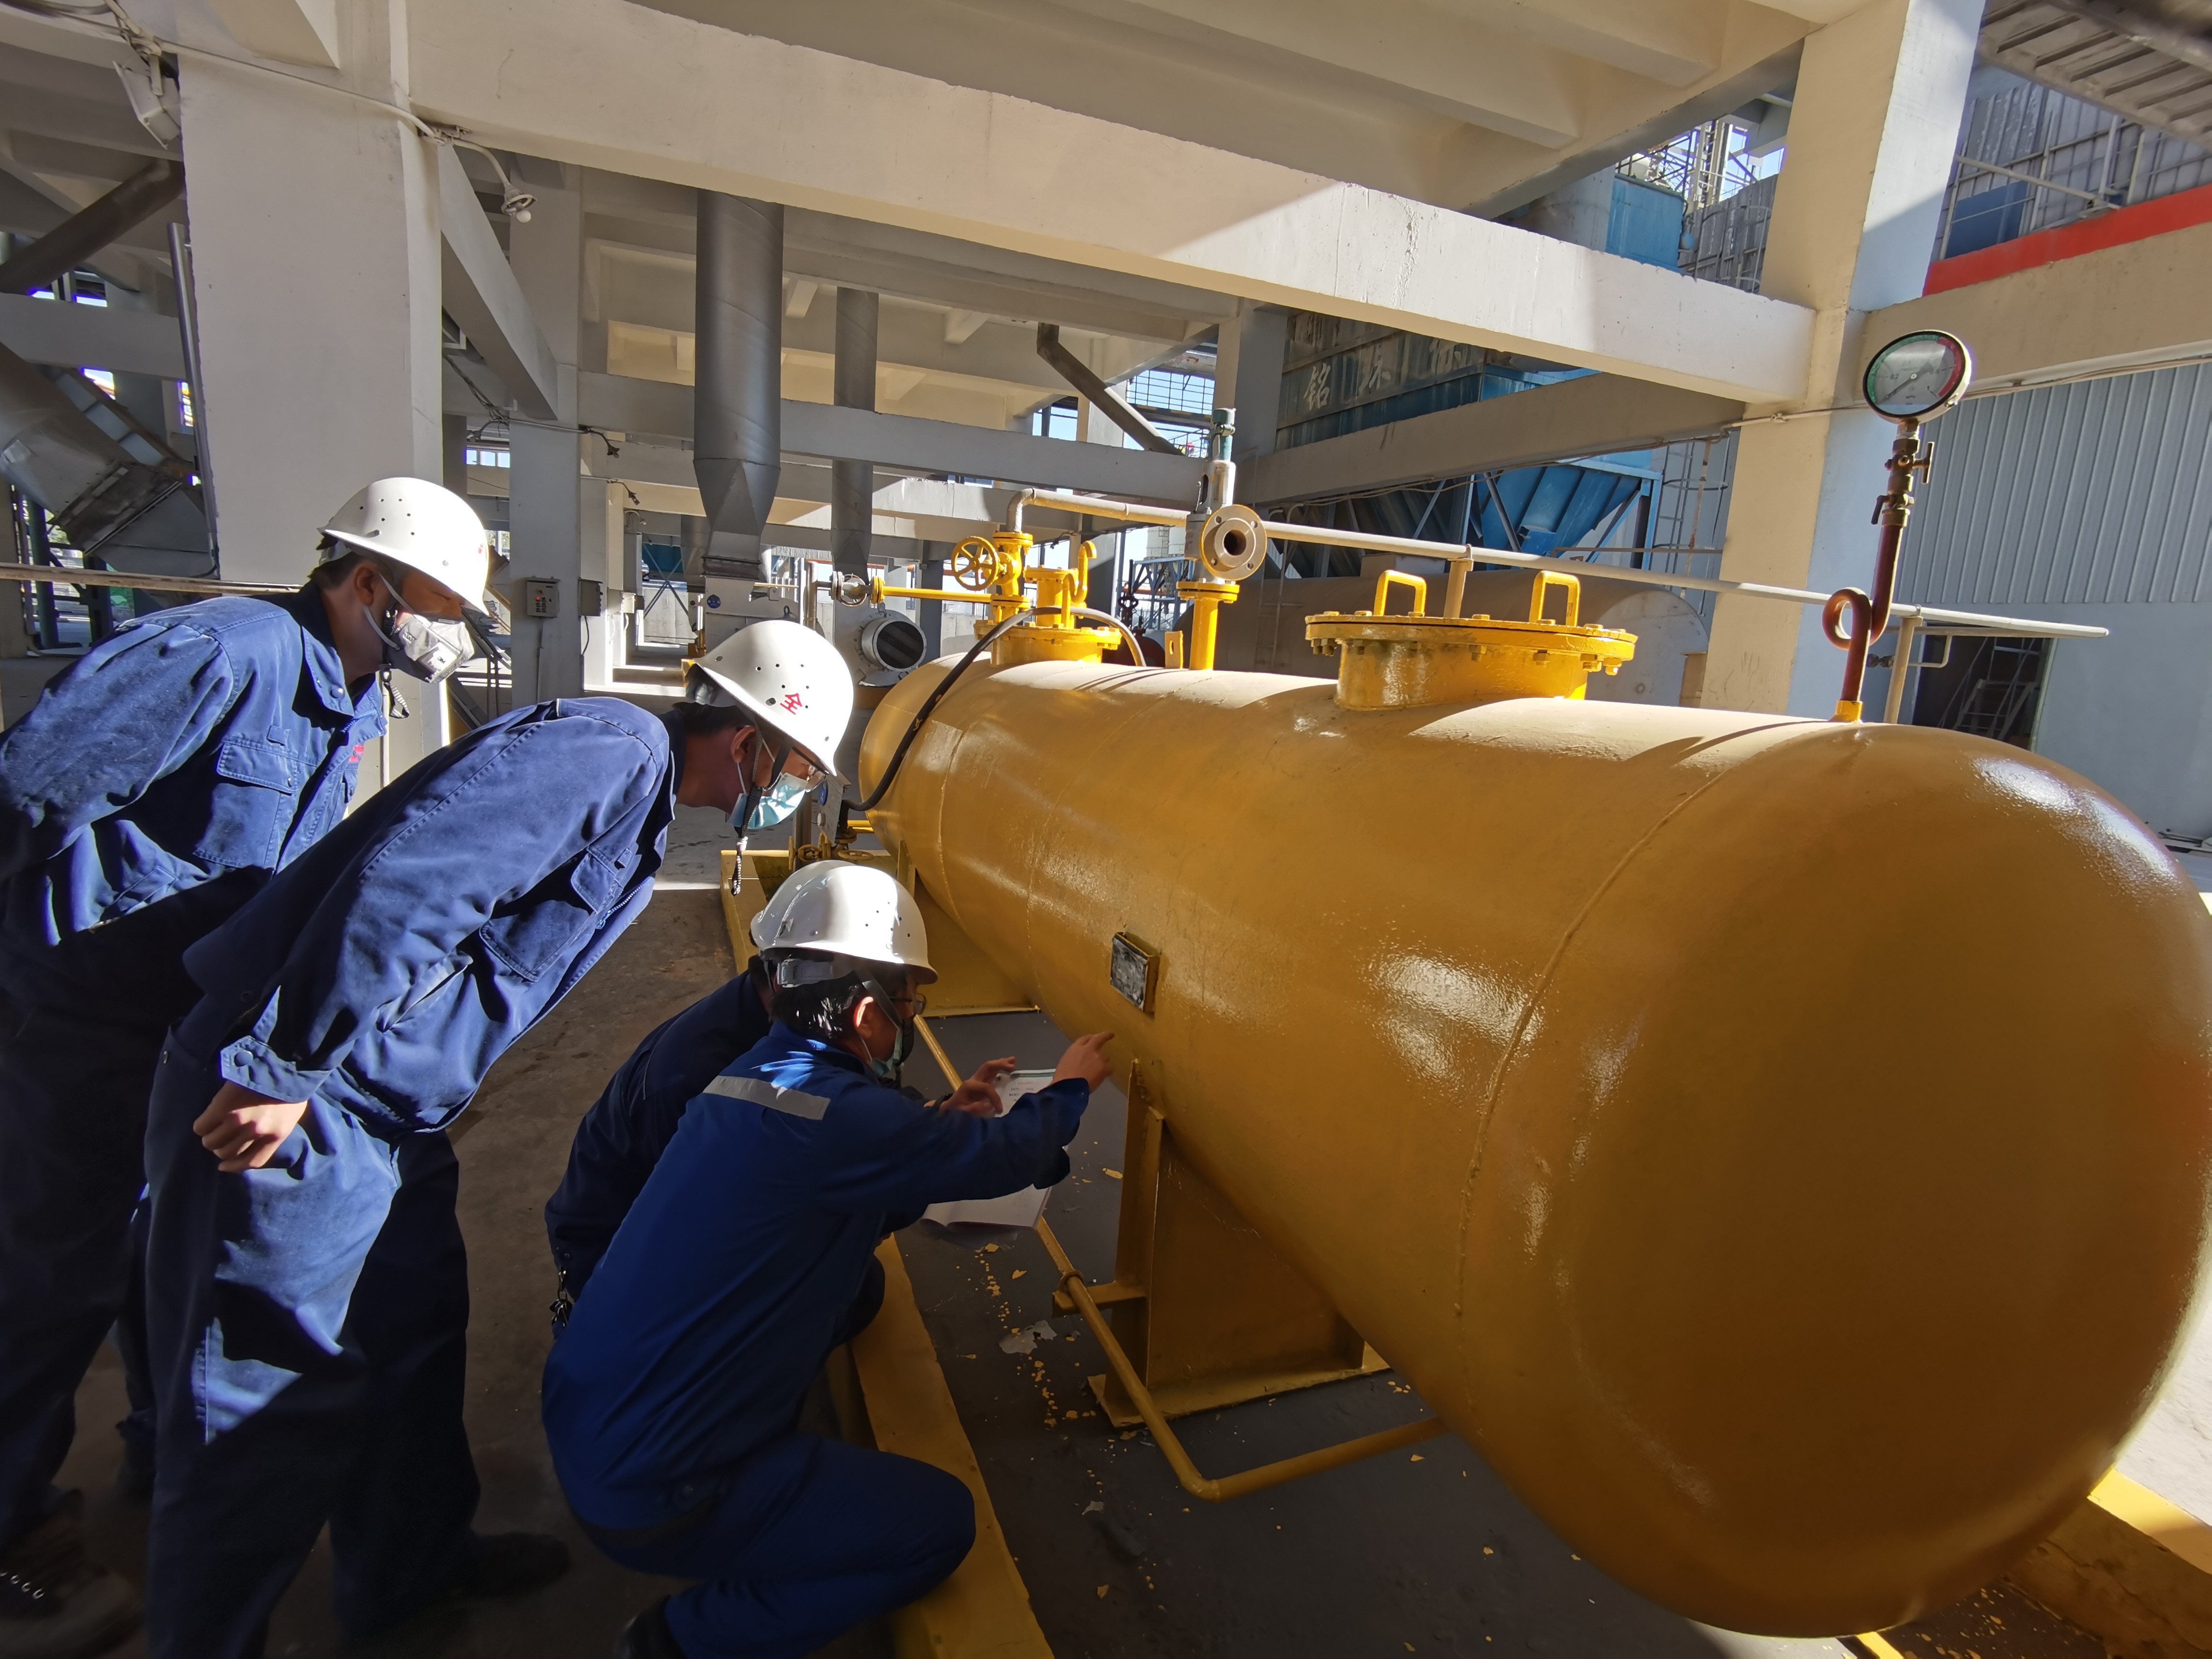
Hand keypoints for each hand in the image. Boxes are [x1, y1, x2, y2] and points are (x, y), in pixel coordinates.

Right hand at [193, 1083, 309, 1172]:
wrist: (282, 1061)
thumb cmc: (290, 1086)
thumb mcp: (292, 1114)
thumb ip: (276, 1130)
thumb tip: (260, 1139)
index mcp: (275, 1136)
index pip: (252, 1162)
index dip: (234, 1167)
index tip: (223, 1166)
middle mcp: (256, 1133)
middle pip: (228, 1153)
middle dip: (221, 1149)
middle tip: (219, 1140)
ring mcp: (238, 1121)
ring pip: (212, 1142)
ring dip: (209, 1139)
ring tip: (211, 1130)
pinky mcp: (222, 1107)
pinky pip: (202, 1126)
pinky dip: (201, 1127)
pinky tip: (204, 1122)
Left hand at [940, 1055, 1018, 1117]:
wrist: (949, 1110)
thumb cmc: (955, 1112)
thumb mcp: (962, 1114)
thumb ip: (974, 1110)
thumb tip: (988, 1105)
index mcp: (970, 1086)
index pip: (987, 1088)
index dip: (995, 1098)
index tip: (999, 1110)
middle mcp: (974, 1080)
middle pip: (988, 1067)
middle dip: (1001, 1065)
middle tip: (1013, 1066)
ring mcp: (977, 1080)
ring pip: (990, 1068)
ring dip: (1002, 1063)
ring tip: (1013, 1060)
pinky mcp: (980, 1083)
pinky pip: (991, 1073)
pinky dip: (1000, 1069)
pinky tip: (1008, 1067)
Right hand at [1051, 1033, 1113, 1090]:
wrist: (1069, 1088)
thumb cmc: (1063, 1078)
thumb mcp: (1066, 1062)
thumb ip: (1075, 1057)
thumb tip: (1082, 1060)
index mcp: (1075, 1048)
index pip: (1085, 1039)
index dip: (1090, 1038)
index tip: (1093, 1038)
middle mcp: (1088, 1049)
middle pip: (1099, 1038)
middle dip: (1105, 1035)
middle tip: (1110, 1034)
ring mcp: (1097, 1057)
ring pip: (1105, 1057)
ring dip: (1102, 1063)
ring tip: (1096, 1074)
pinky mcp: (1104, 1067)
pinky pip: (1109, 1068)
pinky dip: (1106, 1072)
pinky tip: (1100, 1078)